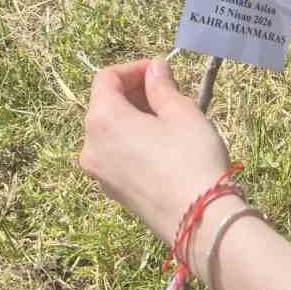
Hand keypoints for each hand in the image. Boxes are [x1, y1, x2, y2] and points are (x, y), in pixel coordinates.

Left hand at [80, 59, 230, 245]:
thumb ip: (162, 86)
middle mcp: (91, 146)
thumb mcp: (181, 113)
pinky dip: (133, 142)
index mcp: (103, 120)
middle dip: (134, 93)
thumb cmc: (192, 158)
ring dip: (134, 118)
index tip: (161, 71)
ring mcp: (99, 173)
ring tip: (169, 120)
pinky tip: (164, 147)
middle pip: (104, 106)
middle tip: (168, 94)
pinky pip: (116, 155)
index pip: (106, 78)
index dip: (134, 68)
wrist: (199, 220)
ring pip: (110, 132)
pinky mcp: (113, 192)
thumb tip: (154, 69)